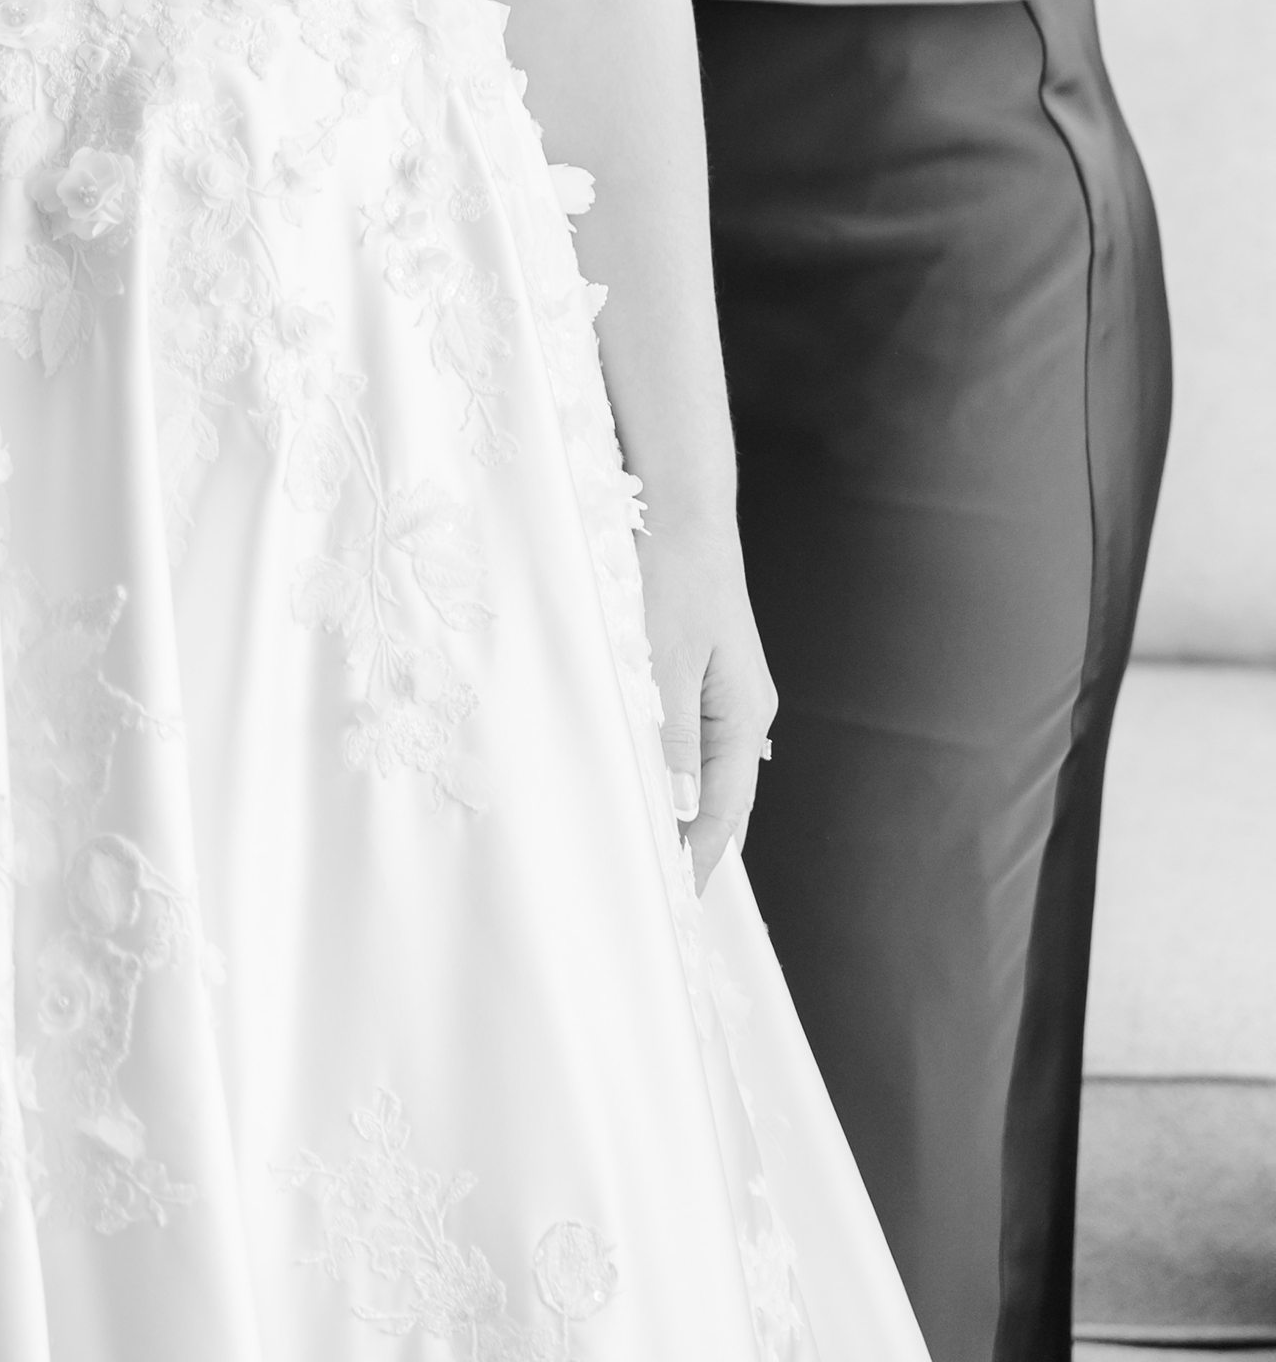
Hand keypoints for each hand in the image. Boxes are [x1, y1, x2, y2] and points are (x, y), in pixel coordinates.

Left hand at [635, 513, 774, 891]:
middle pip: (728, 801)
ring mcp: (729, 695)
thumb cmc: (670, 575)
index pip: (725, 811)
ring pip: (713, 775)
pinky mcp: (708, 675)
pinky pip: (699, 745)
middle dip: (701, 848)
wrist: (680, 507)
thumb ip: (673, 737)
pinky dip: (682, 778)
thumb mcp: (664, 660)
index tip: (674, 901)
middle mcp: (745, 713)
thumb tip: (684, 810)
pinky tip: (662, 794)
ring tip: (662, 862)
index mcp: (743, 716)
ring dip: (690, 816)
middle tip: (667, 899)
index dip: (700, 857)